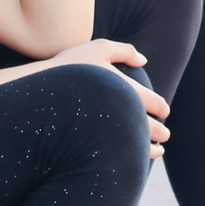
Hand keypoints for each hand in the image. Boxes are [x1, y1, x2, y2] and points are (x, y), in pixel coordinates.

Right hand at [46, 39, 170, 158]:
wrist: (39, 92)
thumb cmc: (69, 67)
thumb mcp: (97, 48)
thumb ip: (123, 50)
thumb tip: (144, 60)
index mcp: (124, 89)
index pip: (152, 102)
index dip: (161, 108)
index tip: (163, 111)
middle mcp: (120, 110)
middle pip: (149, 126)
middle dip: (160, 131)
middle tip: (165, 134)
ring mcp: (107, 129)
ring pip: (137, 144)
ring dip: (151, 149)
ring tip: (158, 150)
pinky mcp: (93, 144)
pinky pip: (119, 153)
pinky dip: (133, 158)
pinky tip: (134, 158)